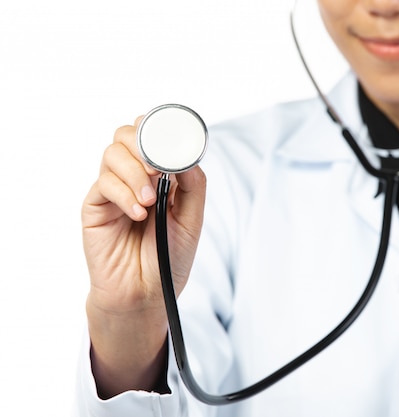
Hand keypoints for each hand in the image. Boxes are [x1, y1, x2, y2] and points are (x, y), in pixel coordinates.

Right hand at [82, 116, 205, 396]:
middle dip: (144, 145)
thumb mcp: (192, 220)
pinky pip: (104, 183)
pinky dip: (124, 193)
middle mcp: (135, 177)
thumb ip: (193, 186)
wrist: (146, 293)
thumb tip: (187, 157)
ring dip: (135, 172)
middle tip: (160, 171)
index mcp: (161, 176)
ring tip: (150, 202)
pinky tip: (138, 214)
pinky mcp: (95, 206)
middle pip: (128, 134)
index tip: (172, 139)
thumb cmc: (168, 258)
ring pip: (113, 152)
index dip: (159, 129)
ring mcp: (114, 189)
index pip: (153, 136)